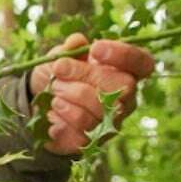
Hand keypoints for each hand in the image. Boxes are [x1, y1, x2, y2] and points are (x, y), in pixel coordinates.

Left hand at [29, 33, 155, 155]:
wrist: (38, 106)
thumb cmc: (58, 77)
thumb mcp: (60, 56)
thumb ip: (69, 49)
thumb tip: (77, 42)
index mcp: (124, 71)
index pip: (143, 63)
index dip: (124, 55)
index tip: (95, 49)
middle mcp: (126, 97)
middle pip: (123, 85)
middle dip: (85, 73)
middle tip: (59, 69)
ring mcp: (114, 120)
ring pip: (101, 107)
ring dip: (70, 93)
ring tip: (55, 89)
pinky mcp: (97, 139)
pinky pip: (83, 126)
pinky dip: (63, 113)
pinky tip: (54, 108)